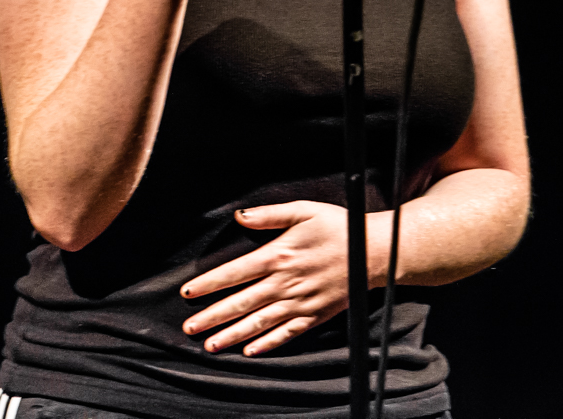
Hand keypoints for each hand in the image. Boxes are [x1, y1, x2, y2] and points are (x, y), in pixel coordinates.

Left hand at [180, 201, 370, 356]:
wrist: (373, 252)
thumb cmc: (339, 227)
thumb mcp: (304, 211)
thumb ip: (270, 214)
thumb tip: (240, 215)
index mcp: (279, 254)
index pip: (235, 272)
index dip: (209, 283)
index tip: (188, 292)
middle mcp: (286, 282)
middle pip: (241, 302)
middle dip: (212, 316)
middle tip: (189, 328)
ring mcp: (300, 302)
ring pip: (259, 322)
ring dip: (232, 335)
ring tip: (211, 345)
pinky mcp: (314, 315)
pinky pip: (286, 334)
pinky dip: (267, 343)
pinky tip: (249, 351)